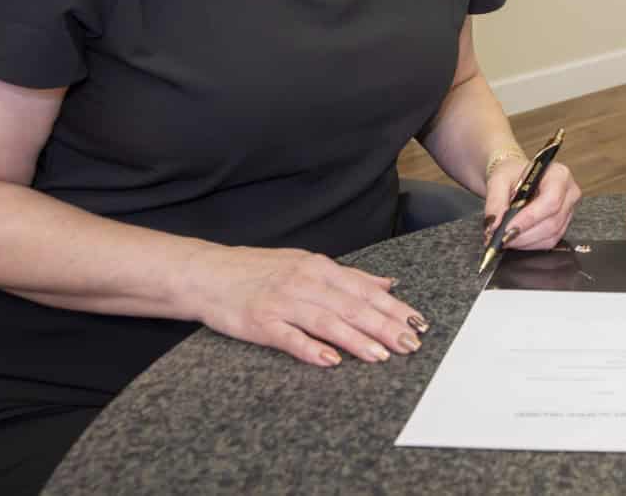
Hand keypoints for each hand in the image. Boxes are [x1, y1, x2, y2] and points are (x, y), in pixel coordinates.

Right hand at [185, 244, 428, 366]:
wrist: (207, 274)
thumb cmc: (259, 270)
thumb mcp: (306, 264)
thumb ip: (348, 276)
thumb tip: (387, 284)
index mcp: (318, 267)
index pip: (364, 289)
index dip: (392, 307)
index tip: (417, 323)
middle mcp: (304, 282)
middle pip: (351, 306)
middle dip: (384, 326)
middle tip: (410, 344)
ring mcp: (282, 302)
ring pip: (327, 321)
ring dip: (356, 339)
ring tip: (381, 355)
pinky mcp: (260, 323)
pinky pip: (289, 338)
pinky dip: (311, 349)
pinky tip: (331, 361)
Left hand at [483, 158, 580, 251]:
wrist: (517, 176)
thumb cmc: (512, 173)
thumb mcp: (499, 179)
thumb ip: (495, 201)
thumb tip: (493, 224)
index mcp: (559, 175)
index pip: (550, 201)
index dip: (529, 218)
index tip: (507, 228)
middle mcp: (569, 193)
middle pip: (552, 222)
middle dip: (523, 234)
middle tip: (500, 238)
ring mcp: (569, 211)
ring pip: (551, 236)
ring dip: (525, 242)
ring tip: (504, 239)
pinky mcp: (563, 225)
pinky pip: (549, 241)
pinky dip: (529, 244)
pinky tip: (515, 239)